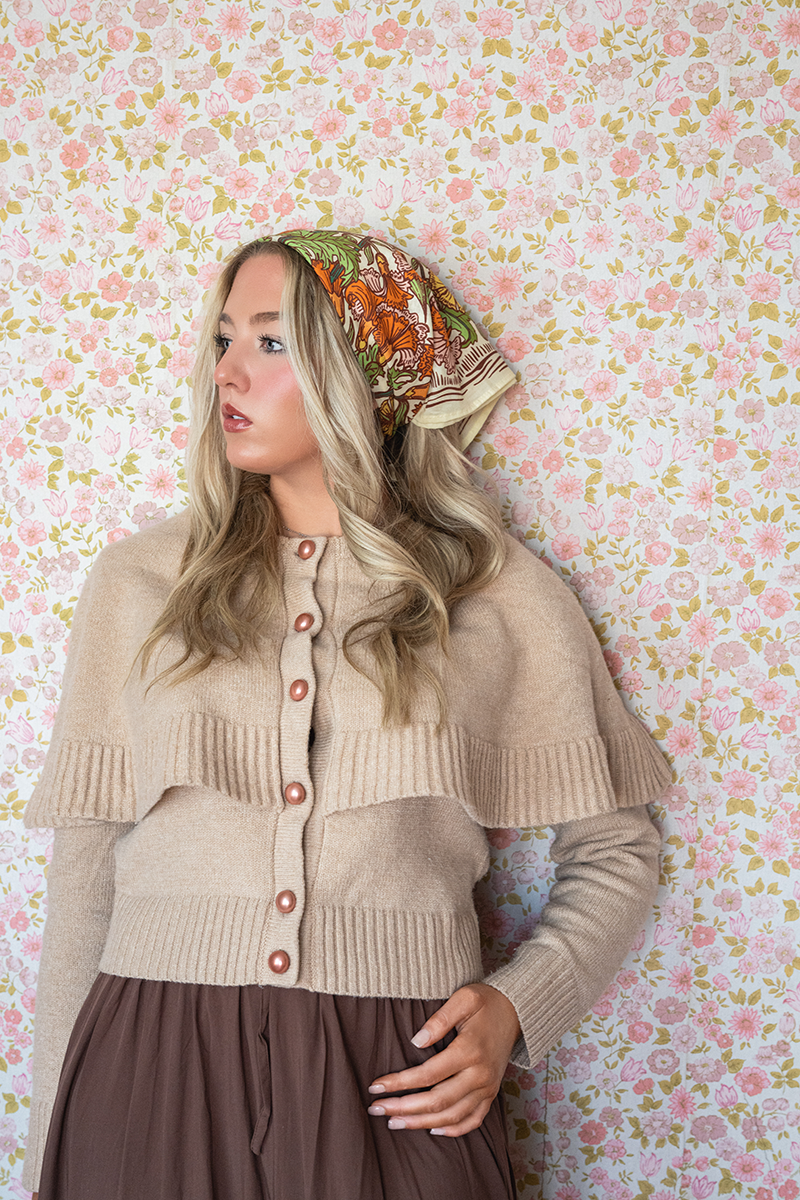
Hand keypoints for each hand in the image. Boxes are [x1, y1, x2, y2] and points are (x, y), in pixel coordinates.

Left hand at [366, 983, 520, 1136]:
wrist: (517, 1011)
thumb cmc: (486, 1002)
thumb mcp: (464, 998)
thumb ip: (440, 1019)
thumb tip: (416, 1041)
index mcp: (469, 1051)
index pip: (428, 1074)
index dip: (400, 1083)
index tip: (376, 1086)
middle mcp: (479, 1075)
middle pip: (437, 1101)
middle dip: (403, 1108)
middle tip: (376, 1109)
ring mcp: (487, 1087)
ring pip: (452, 1115)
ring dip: (421, 1123)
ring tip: (394, 1123)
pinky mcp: (491, 1093)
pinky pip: (474, 1120)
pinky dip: (454, 1129)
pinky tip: (433, 1129)